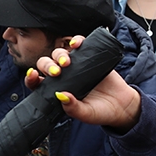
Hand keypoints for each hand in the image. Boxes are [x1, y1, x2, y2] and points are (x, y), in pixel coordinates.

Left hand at [26, 36, 141, 133]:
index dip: (32, 78)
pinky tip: (77, 44)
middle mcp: (64, 77)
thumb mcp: (85, 114)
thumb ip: (72, 108)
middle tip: (57, 72)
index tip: (33, 74)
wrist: (123, 105)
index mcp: (57, 91)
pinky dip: (76, 41)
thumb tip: (60, 94)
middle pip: (46, 65)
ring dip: (60, 54)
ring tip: (68, 61)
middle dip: (47, 65)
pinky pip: (80, 44)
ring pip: (60, 53)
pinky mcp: (92, 57)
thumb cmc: (101, 112)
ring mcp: (77, 66)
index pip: (38, 82)